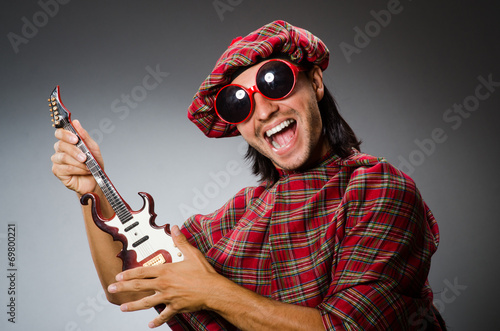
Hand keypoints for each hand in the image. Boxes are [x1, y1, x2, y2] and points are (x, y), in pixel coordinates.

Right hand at [51, 119, 103, 195]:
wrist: (96, 180)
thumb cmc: (94, 163)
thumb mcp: (93, 148)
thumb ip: (84, 136)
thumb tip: (76, 122)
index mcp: (67, 141)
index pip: (60, 133)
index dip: (65, 134)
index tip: (76, 138)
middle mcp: (60, 149)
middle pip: (61, 145)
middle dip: (75, 151)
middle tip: (85, 157)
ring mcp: (57, 160)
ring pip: (63, 157)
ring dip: (78, 162)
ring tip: (87, 165)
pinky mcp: (57, 171)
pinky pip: (65, 168)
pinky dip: (77, 169)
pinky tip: (85, 170)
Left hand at [107, 225, 221, 327]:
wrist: (213, 291)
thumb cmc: (204, 273)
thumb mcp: (192, 254)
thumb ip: (181, 241)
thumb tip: (175, 228)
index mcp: (166, 271)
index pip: (143, 272)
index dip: (129, 273)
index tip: (119, 276)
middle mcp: (164, 285)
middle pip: (139, 286)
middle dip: (124, 288)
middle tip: (112, 289)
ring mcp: (169, 297)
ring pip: (147, 302)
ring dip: (133, 305)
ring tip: (123, 308)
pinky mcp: (176, 307)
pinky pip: (164, 316)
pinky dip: (157, 321)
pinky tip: (150, 324)